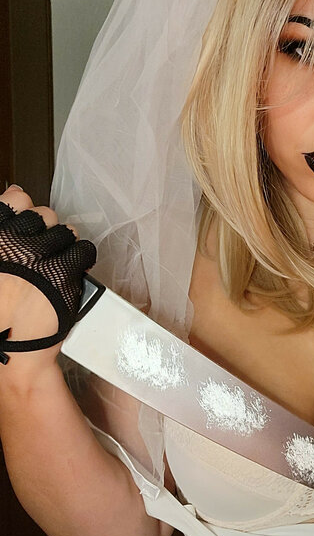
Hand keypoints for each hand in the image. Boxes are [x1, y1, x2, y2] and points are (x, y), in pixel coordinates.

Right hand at [0, 186, 95, 366]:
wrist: (7, 343)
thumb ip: (3, 227)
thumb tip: (15, 193)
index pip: (17, 199)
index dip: (25, 210)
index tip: (26, 221)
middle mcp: (16, 241)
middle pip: (44, 215)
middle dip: (46, 230)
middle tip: (43, 251)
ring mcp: (41, 255)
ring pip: (66, 231)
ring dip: (65, 244)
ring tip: (57, 263)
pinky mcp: (64, 271)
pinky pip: (84, 250)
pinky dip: (82, 258)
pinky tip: (74, 269)